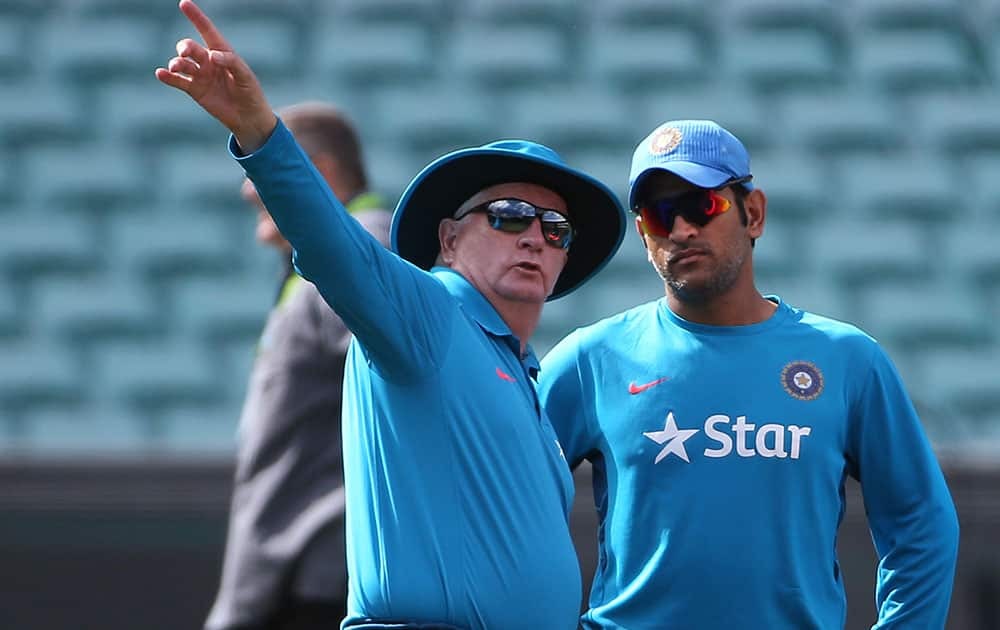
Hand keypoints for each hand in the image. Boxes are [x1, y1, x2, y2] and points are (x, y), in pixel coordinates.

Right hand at [155, 0, 276, 151]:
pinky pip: (177, 81)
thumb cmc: (250, 92)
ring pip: (181, 63)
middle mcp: (208, 61)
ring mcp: (200, 75)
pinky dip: (168, 77)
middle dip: (185, 47)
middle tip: (185, 53)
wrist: (247, 117)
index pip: (207, 31)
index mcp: (222, 52)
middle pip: (190, 47)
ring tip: (176, 67)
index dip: (196, 17)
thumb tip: (213, 56)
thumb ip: (231, 62)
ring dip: (176, 63)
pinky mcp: (194, 90)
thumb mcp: (245, 76)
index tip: (184, 3)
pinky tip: (161, 74)